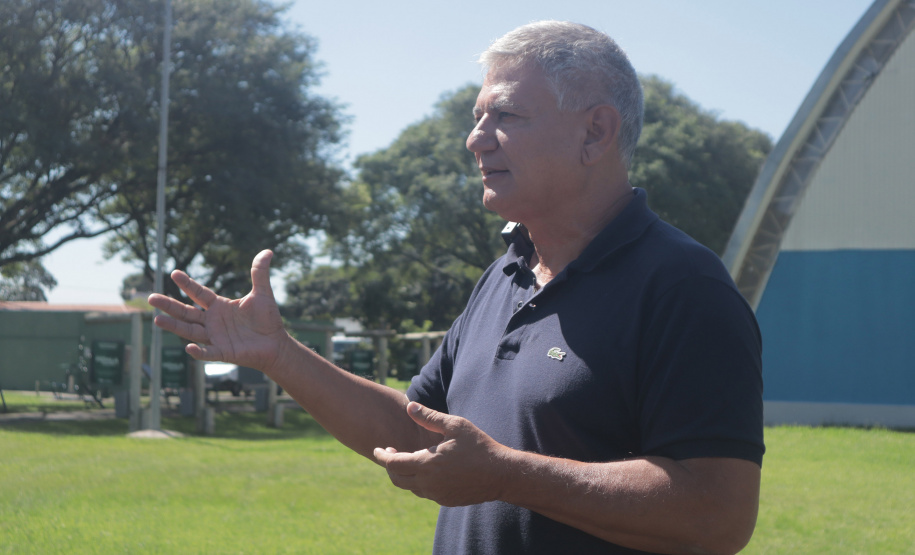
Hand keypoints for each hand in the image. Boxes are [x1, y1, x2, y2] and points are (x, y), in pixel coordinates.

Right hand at [147, 249, 288, 370]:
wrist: (276, 344)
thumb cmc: (267, 319)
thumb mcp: (262, 293)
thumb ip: (260, 273)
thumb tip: (268, 251)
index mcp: (219, 306)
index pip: (199, 293)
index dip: (188, 284)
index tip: (174, 272)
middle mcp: (212, 321)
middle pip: (186, 312)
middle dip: (169, 305)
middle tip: (151, 298)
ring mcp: (215, 338)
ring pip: (190, 331)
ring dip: (174, 326)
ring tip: (157, 319)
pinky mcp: (223, 352)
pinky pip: (208, 353)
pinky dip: (198, 352)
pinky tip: (189, 348)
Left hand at [373, 402, 509, 506]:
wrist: (501, 474)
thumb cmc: (479, 446)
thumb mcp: (455, 426)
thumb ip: (430, 417)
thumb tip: (409, 406)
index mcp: (427, 464)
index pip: (393, 463)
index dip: (382, 455)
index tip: (378, 448)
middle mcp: (428, 483)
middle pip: (397, 479)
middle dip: (390, 466)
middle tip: (391, 452)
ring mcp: (437, 495)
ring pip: (411, 487)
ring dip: (405, 474)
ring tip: (410, 458)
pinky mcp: (445, 501)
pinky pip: (425, 492)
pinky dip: (419, 482)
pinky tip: (428, 470)